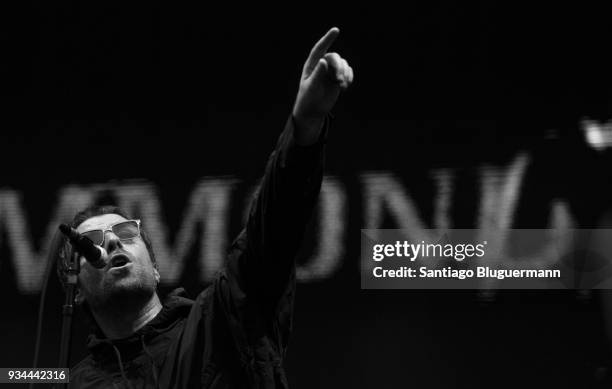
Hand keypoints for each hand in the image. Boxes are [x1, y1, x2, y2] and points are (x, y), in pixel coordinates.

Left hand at [292, 27, 353, 144]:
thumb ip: (318, 73)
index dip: (328, 39)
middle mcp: (322, 66)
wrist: (313, 111)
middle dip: (339, 67)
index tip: (336, 30)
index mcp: (312, 65)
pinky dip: (349, 78)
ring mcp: (331, 72)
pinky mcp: (338, 79)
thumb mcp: (312, 87)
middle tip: (339, 80)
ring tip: (342, 85)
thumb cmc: (308, 98)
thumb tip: (325, 60)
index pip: (320, 48)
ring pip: (343, 64)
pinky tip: (345, 87)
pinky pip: (348, 72)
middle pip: (335, 58)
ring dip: (345, 73)